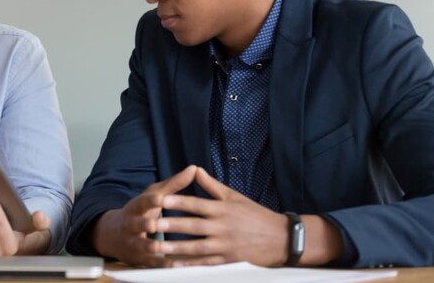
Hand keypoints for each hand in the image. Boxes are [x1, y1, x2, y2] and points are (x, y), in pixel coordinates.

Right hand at [92, 165, 197, 266]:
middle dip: (145, 225)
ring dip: (151, 247)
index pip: (143, 202)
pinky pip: (150, 263)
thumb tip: (193, 168)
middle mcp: (132, 224)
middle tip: (154, 225)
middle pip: (138, 224)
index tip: (160, 198)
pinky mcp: (138, 258)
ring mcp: (133, 242)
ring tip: (162, 248)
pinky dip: (161, 264)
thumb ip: (174, 184)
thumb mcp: (153, 195)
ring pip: (141, 245)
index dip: (150, 201)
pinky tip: (174, 266)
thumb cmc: (142, 211)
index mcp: (136, 207)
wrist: (115, 235)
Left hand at [156, 167, 288, 265]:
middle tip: (153, 223)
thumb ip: (212, 186)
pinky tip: (176, 264)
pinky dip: (191, 264)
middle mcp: (223, 227)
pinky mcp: (228, 260)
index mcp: (223, 209)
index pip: (197, 204)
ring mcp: (225, 245)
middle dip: (172, 225)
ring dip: (177, 247)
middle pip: (193, 226)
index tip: (162, 200)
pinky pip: (206, 263)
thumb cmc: (255, 214)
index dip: (179, 202)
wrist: (280, 238)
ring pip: (197, 246)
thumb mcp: (234, 196)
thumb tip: (195, 169)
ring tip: (159, 246)